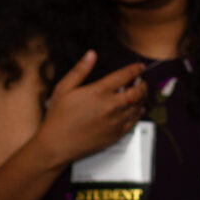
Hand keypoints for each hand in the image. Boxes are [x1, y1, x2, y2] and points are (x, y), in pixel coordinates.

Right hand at [35, 50, 147, 164]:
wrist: (57, 145)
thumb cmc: (58, 117)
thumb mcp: (64, 88)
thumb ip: (80, 70)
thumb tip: (91, 54)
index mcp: (99, 92)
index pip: (125, 75)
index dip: (136, 69)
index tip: (139, 67)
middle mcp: (111, 106)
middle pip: (137, 91)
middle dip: (142, 84)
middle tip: (141, 81)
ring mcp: (115, 121)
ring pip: (139, 106)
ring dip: (142, 98)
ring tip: (140, 93)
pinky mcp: (116, 134)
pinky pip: (134, 122)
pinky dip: (139, 113)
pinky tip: (138, 110)